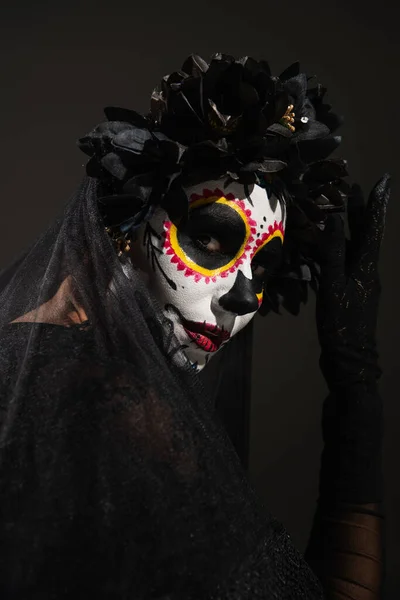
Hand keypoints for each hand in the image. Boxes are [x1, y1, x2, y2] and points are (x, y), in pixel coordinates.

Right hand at [315, 174, 390, 389]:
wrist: (349, 357)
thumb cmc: (342, 323)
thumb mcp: (334, 286)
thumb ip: (332, 253)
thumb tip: (332, 221)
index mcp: (366, 265)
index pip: (373, 226)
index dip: (377, 202)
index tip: (383, 180)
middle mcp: (366, 269)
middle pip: (364, 234)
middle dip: (360, 210)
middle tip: (353, 187)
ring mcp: (359, 281)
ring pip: (353, 246)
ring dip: (347, 228)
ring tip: (338, 209)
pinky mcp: (349, 291)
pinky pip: (343, 262)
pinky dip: (335, 249)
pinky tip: (323, 246)